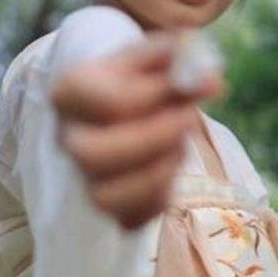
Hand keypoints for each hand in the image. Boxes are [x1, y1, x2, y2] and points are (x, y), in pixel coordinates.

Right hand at [50, 34, 222, 229]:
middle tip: (187, 121)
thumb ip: (182, 62)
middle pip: (92, 155)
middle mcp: (68, 136)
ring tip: (179, 148)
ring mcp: (84, 175)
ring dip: (156, 174)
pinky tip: (171, 170)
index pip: (107, 102)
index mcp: (71, 91)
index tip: (198, 84)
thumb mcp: (159, 57)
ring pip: (104, 197)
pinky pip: (128, 219)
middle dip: (153, 141)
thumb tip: (208, 81)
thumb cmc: (143, 74)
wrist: (127, 96)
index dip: (158, 97)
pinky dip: (158, 200)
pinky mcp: (108, 203)